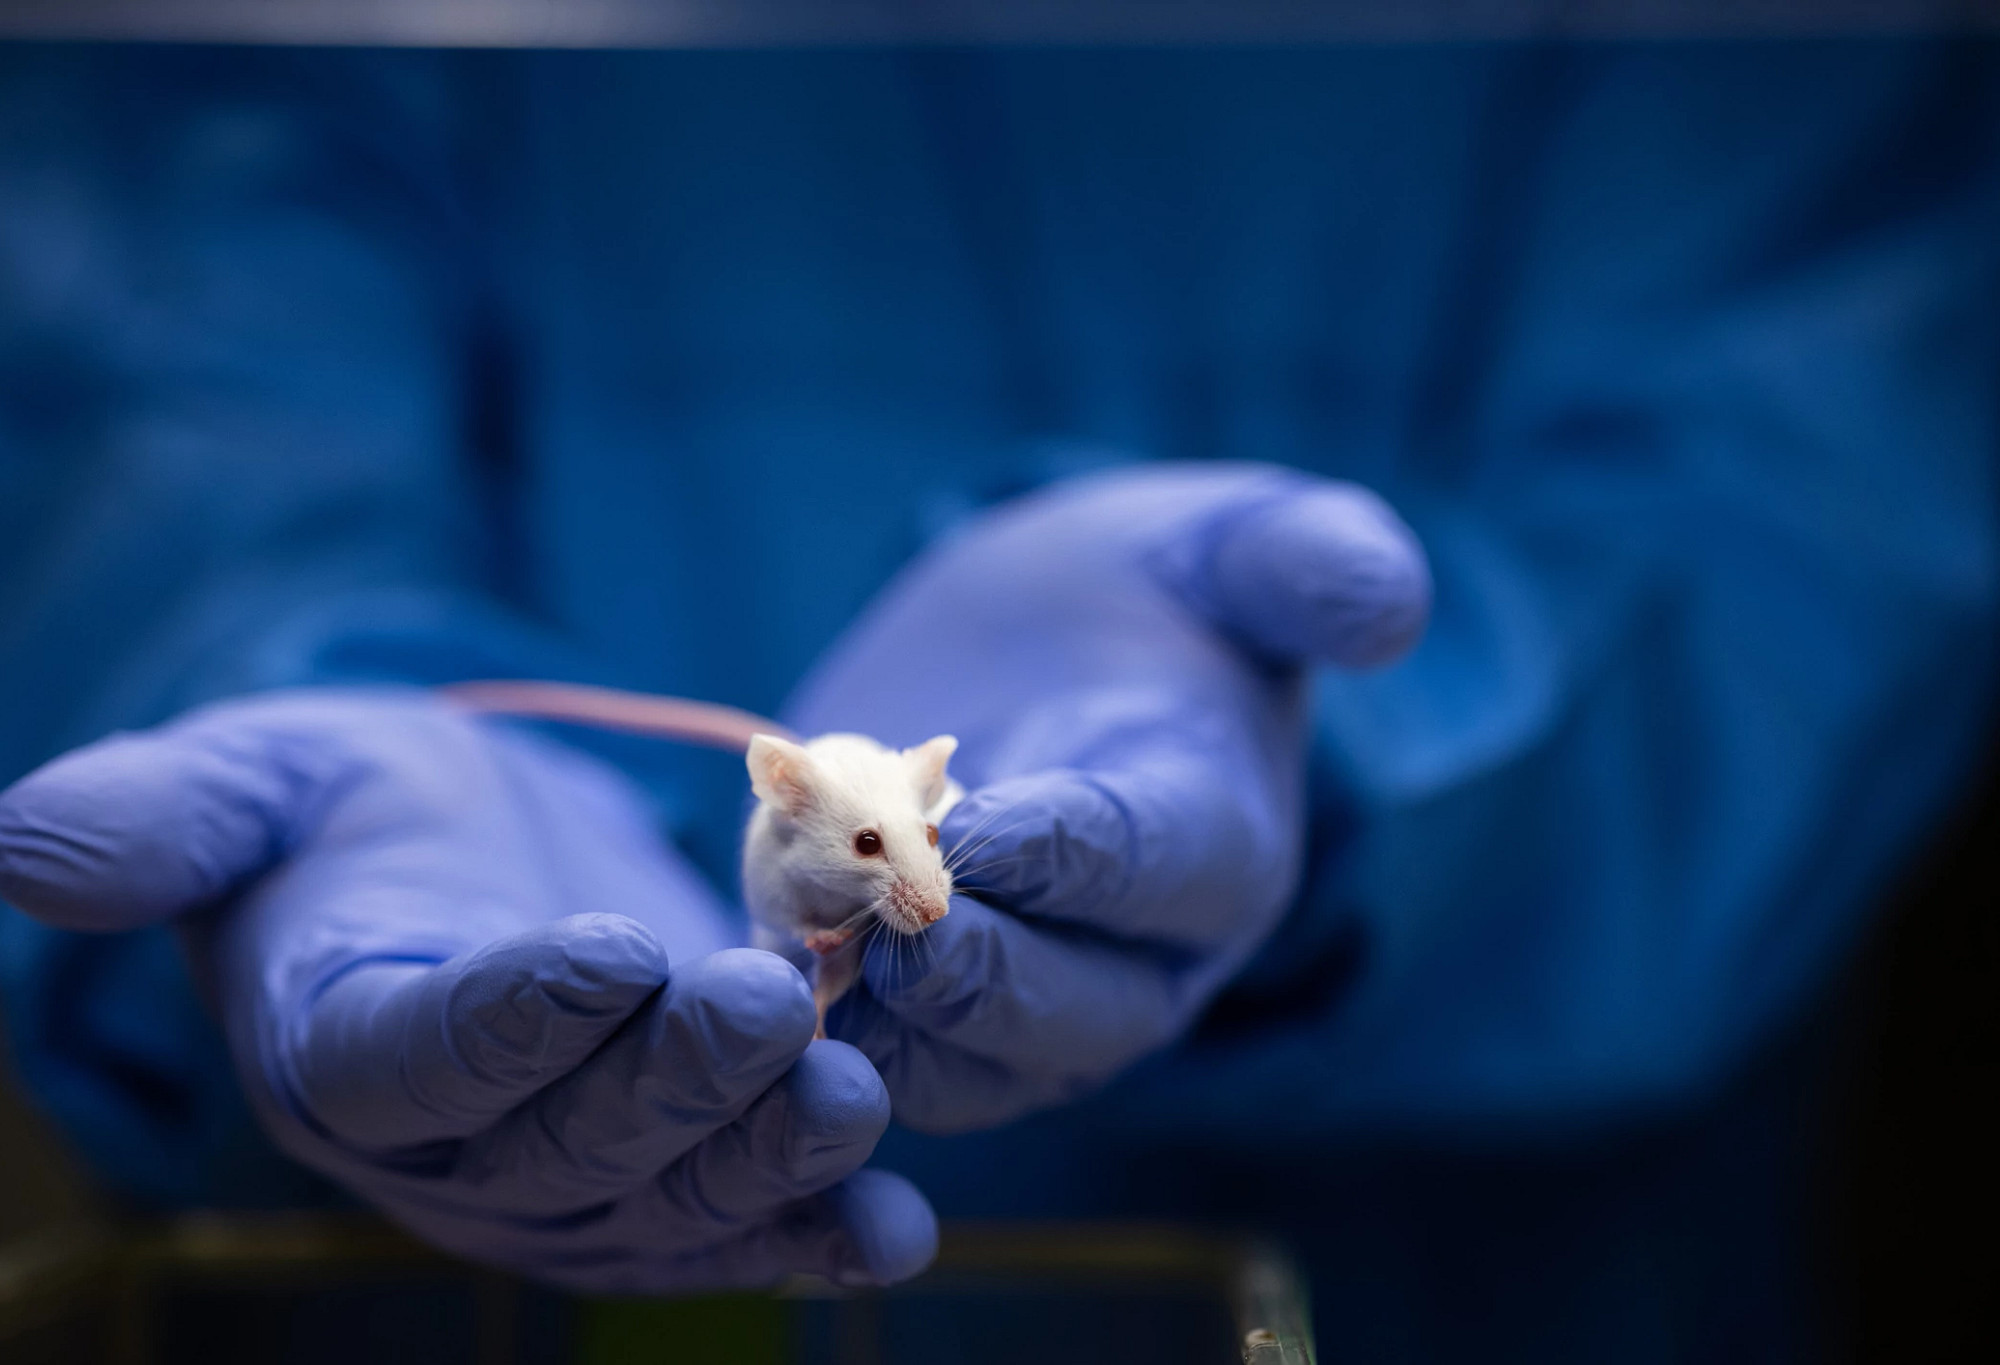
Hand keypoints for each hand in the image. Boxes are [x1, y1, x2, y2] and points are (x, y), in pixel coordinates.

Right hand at [0, 690, 934, 1291]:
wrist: (464, 855)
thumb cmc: (353, 808)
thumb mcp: (260, 778)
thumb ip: (160, 816)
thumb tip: (21, 845)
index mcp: (341, 1046)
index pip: (419, 1057)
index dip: (511, 1015)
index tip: (610, 949)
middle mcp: (452, 1146)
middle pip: (564, 1142)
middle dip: (671, 1082)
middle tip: (771, 1008)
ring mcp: (564, 1179)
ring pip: (661, 1198)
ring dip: (761, 1163)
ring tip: (851, 1099)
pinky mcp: (664, 1174)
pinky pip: (735, 1231)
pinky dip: (813, 1237)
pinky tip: (894, 1233)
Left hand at [787, 464, 1429, 1131]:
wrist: (1047, 644)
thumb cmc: (1154, 591)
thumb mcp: (1231, 545)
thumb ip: (1308, 562)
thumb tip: (1387, 610)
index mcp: (1217, 835)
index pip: (1158, 866)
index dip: (1073, 855)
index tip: (980, 826)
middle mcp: (1136, 950)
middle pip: (1075, 1011)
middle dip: (985, 972)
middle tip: (896, 919)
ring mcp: (1030, 995)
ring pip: (972, 1068)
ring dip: (891, 1024)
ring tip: (812, 955)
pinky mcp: (923, 1006)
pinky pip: (880, 1054)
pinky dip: (820, 1021)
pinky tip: (756, 963)